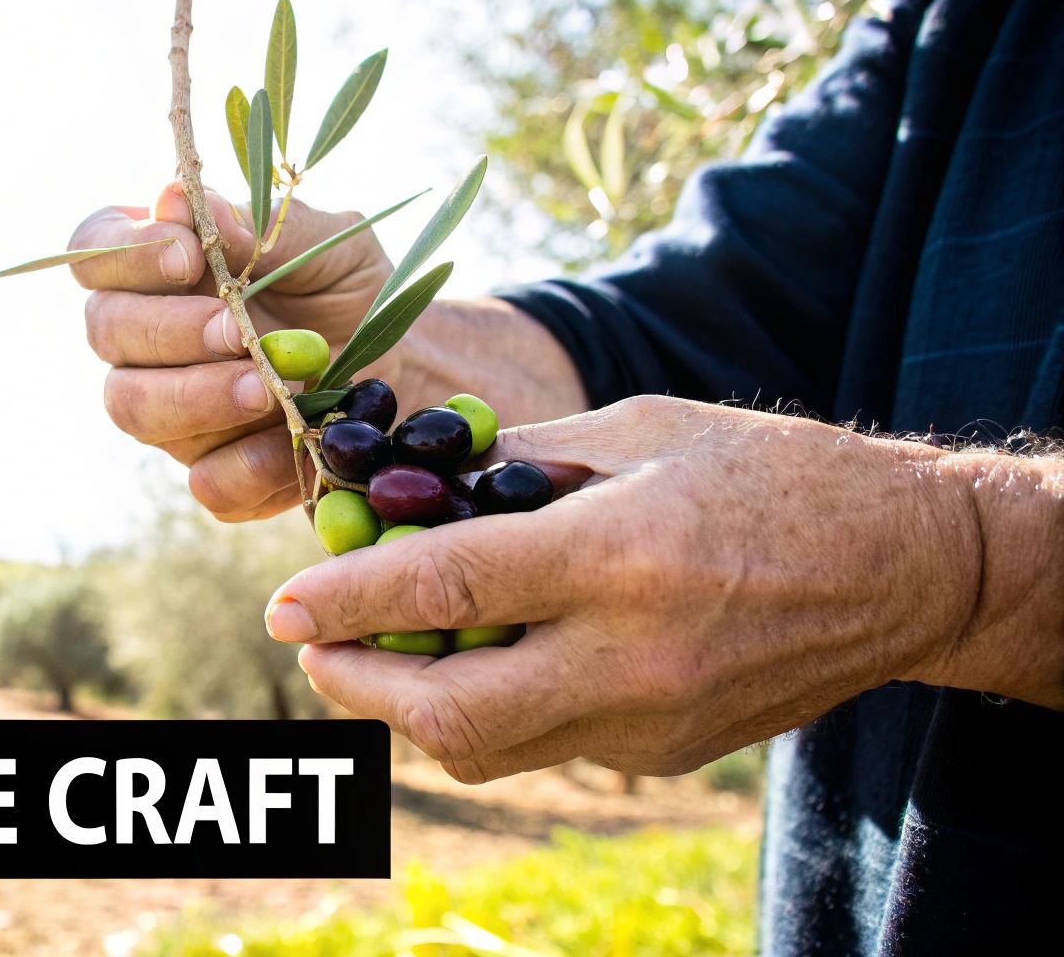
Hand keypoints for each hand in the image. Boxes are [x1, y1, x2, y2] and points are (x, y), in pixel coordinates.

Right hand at [68, 183, 587, 520]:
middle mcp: (147, 337)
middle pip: (105, 331)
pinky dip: (249, 465)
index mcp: (161, 265)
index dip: (123, 253)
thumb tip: (176, 200)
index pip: (94, 249)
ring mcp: (171, 409)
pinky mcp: (215, 470)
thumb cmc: (354, 289)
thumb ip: (259, 225)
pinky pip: (205, 481)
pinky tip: (292, 441)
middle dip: (167, 330)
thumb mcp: (331, 241)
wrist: (411, 369)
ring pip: (133, 408)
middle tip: (238, 331)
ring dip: (196, 397)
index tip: (187, 255)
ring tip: (265, 389)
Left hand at [264, 396, 1054, 782]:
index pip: (446, 588)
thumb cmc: (768, 475)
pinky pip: (542, 743)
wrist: (901, 567)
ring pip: (487, 748)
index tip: (281, 604)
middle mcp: (629, 655)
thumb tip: (419, 485)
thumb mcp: (641, 429)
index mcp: (620, 554)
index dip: (347, 601)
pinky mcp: (661, 754)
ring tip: (378, 653)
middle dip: (357, 684)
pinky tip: (479, 658)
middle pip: (448, 714)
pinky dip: (489, 708)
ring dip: (412, 708)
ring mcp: (648, 719)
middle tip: (314, 648)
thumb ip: (521, 462)